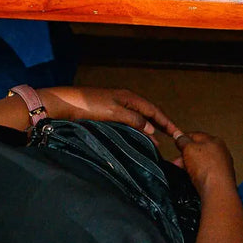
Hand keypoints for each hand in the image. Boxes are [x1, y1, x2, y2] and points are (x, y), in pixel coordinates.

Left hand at [43, 87, 182, 144]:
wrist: (65, 105)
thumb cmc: (88, 106)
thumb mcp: (113, 112)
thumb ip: (134, 119)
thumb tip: (151, 129)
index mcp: (129, 97)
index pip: (154, 110)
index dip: (166, 121)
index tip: (178, 132)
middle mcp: (125, 101)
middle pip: (148, 114)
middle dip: (161, 125)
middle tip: (172, 139)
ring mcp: (117, 107)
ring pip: (138, 119)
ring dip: (148, 130)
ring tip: (156, 144)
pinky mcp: (108, 115)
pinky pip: (129, 123)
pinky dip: (136, 131)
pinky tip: (136, 139)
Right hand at [173, 131, 236, 198]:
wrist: (217, 190)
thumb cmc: (207, 168)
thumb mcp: (189, 149)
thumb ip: (183, 140)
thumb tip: (179, 136)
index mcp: (214, 140)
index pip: (196, 136)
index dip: (184, 139)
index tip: (177, 143)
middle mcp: (221, 151)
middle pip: (198, 150)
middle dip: (186, 156)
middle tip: (177, 162)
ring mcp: (222, 165)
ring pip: (202, 163)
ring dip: (191, 166)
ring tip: (184, 173)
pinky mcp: (221, 178)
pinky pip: (206, 174)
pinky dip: (199, 176)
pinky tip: (194, 181)